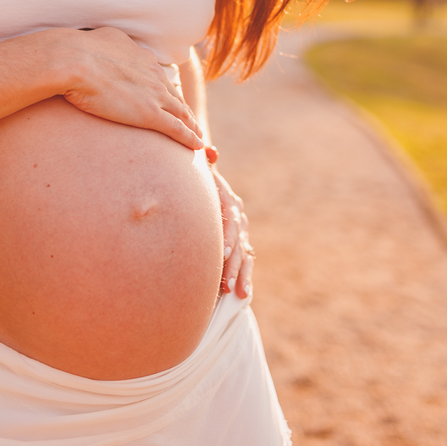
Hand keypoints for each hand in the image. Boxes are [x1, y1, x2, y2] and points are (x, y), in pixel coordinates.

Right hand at [59, 27, 204, 149]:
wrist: (76, 61)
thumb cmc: (80, 50)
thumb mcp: (104, 39)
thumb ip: (113, 46)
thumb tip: (109, 48)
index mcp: (143, 59)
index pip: (160, 79)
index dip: (167, 92)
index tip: (171, 101)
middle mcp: (154, 75)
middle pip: (175, 97)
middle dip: (184, 110)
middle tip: (191, 122)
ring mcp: (154, 95)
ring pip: (181, 114)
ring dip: (192, 126)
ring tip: (197, 136)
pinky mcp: (150, 114)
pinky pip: (176, 129)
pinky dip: (189, 137)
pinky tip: (196, 146)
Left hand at [211, 160, 252, 298]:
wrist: (209, 183)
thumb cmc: (200, 178)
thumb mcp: (202, 170)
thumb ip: (207, 162)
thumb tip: (211, 151)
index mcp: (229, 201)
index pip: (231, 219)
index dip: (229, 236)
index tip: (223, 251)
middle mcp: (239, 218)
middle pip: (239, 243)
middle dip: (232, 264)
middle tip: (225, 282)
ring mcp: (241, 233)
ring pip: (244, 256)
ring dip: (240, 275)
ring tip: (236, 293)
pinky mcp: (240, 245)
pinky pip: (245, 263)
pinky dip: (245, 278)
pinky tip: (243, 295)